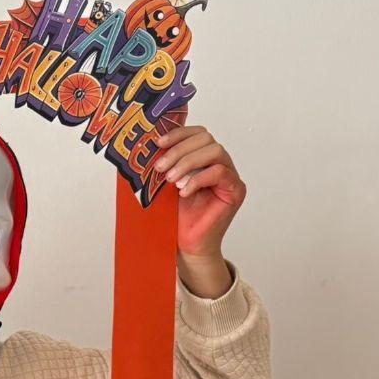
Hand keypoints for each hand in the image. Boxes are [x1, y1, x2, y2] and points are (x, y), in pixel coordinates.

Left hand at [153, 126, 244, 297]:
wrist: (186, 245)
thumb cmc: (176, 217)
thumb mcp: (164, 185)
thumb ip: (163, 165)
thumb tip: (142, 146)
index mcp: (204, 159)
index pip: (198, 133)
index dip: (178, 134)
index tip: (157, 143)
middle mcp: (220, 164)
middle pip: (206, 139)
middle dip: (179, 150)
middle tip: (160, 168)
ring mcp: (230, 176)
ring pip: (215, 151)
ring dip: (188, 163)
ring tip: (171, 180)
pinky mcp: (235, 190)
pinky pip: (220, 173)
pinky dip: (198, 179)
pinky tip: (184, 192)